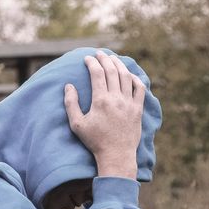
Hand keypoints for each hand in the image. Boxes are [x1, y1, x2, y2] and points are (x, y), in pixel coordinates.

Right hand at [63, 51, 145, 178]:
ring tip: (113, 59)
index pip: (97, 73)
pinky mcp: (138, 109)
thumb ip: (71, 104)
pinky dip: (135, 78)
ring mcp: (129, 102)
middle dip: (105, 59)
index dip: (92, 63)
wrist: (116, 155)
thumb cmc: (94, 141)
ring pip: (126, 76)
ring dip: (119, 64)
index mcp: (101, 100)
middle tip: (99, 53)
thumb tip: (68, 86)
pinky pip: (140, 88)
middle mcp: (116, 98)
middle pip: (112, 70)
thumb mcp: (77, 124)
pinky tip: (130, 75)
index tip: (87, 58)